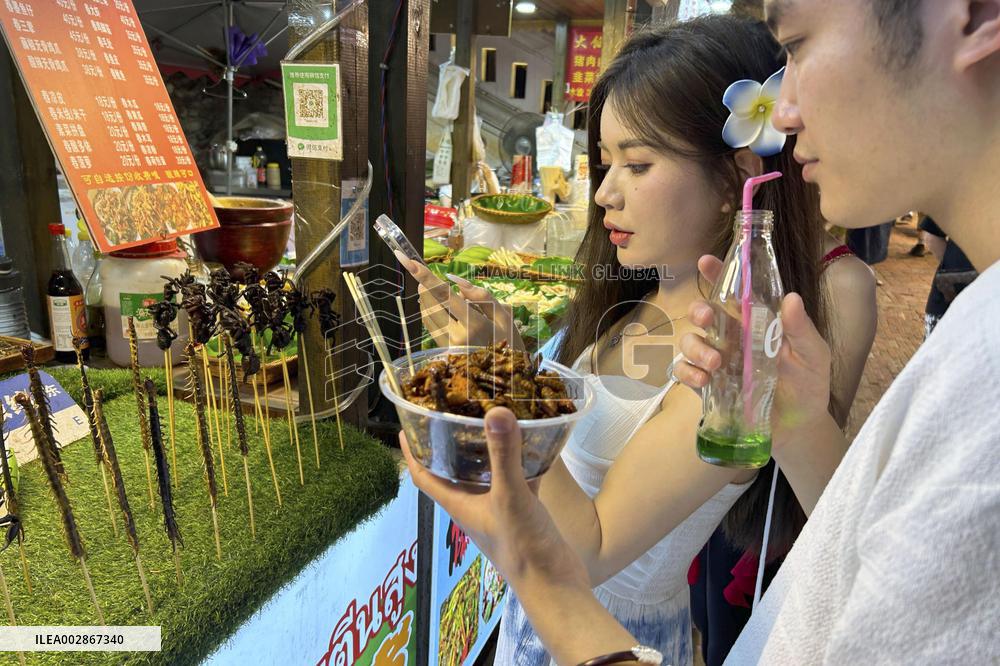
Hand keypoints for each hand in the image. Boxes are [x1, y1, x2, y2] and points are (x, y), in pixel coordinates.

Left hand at [395, 252, 524, 350]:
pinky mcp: (443, 352)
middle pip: (430, 303)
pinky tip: (441, 311)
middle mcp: (457, 335)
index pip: (444, 294)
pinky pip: (430, 327)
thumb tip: (456, 282)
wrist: (506, 378)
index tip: (408, 261)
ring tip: (439, 297)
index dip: (425, 276)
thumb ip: (483, 296)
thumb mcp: (505, 317)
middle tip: (427, 278)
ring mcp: (448, 346)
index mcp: (474, 324)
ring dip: (427, 301)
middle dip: (425, 286)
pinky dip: (431, 314)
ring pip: (427, 315)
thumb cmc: (508, 343)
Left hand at [400, 407, 587, 587]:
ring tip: (490, 420)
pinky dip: (521, 462)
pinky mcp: (523, 513)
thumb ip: (504, 455)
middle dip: (450, 444)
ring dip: (485, 451)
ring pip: (485, 474)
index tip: (407, 425)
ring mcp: (498, 511)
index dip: (412, 451)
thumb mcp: (511, 496)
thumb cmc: (523, 547)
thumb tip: (495, 411)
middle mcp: (474, 507)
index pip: (424, 476)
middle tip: (454, 412)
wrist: (555, 586)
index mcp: (459, 505)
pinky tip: (533, 444)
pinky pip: (516, 481)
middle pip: (453, 472)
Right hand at [674, 255, 832, 447]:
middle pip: (702, 315)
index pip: (733, 294)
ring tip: (715, 363)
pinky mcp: (708, 387)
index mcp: (755, 324)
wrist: (800, 428)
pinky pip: (684, 372)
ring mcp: (717, 362)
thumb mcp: (812, 355)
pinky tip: (703, 381)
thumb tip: (792, 298)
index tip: (706, 261)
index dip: (717, 275)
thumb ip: (801, 329)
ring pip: (690, 342)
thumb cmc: (808, 386)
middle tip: (707, 318)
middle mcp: (732, 339)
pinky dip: (688, 373)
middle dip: (698, 311)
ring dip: (695, 347)